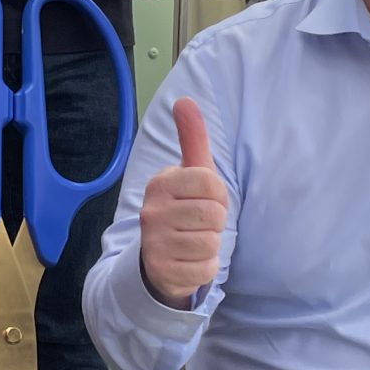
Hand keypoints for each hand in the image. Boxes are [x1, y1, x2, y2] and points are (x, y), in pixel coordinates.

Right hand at [138, 98, 229, 308]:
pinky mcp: (161, 271)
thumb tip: (185, 99)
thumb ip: (192, 138)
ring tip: (194, 241)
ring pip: (210, 242)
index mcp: (161, 183)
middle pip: (213, 214)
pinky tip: (190, 261)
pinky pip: (205, 269)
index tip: (205, 199)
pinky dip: (204, 268)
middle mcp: (151, 211)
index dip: (218, 194)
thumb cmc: (183, 208)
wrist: (158, 257)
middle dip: (216, 222)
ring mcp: (153, 242)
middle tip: (200, 224)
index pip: (211, 182)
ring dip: (210, 245)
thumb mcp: (189, 173)